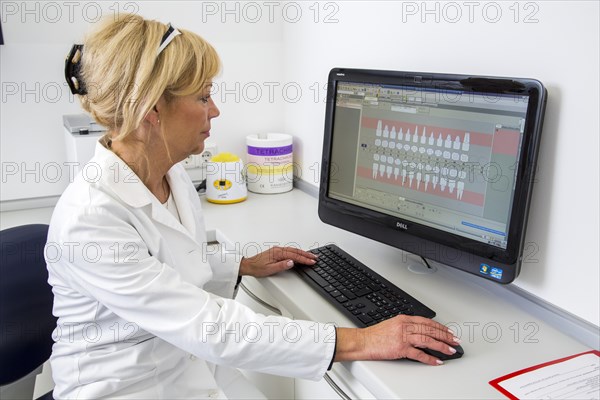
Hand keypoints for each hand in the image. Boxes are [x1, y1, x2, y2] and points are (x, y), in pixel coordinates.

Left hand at [239, 246, 317, 277]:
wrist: (248, 265)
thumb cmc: (257, 268)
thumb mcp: (269, 269)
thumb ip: (281, 266)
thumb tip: (291, 262)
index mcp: (278, 253)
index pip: (294, 256)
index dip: (304, 259)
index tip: (312, 261)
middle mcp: (278, 249)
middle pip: (296, 251)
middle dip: (307, 254)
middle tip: (316, 257)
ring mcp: (278, 250)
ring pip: (293, 250)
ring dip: (303, 253)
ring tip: (311, 256)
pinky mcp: (277, 252)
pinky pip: (290, 250)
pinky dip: (297, 252)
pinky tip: (300, 254)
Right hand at [335, 315, 460, 364]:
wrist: (363, 341)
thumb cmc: (375, 335)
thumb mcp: (392, 324)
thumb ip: (406, 326)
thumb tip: (419, 331)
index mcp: (403, 319)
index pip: (427, 322)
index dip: (440, 327)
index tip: (448, 332)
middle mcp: (405, 326)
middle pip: (430, 330)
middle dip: (445, 336)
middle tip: (455, 341)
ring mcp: (403, 337)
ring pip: (427, 340)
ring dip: (441, 346)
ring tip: (450, 350)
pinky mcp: (400, 349)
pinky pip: (419, 354)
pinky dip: (429, 358)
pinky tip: (437, 361)